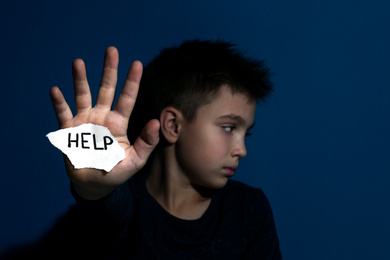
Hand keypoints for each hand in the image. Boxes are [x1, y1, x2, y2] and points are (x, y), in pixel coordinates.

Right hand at [50, 47, 159, 199]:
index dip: (132, 82)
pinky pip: (63, 114)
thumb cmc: (116, 172)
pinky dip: (59, 102)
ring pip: (83, 95)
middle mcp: (102, 117)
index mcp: (119, 123)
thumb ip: (145, 144)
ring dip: (81, 79)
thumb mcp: (134, 161)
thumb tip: (154, 122)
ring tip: (78, 62)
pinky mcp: (69, 130)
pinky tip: (55, 90)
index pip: (127, 98)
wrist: (93, 184)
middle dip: (109, 70)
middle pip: (106, 89)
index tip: (137, 63)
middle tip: (112, 50)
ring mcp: (85, 121)